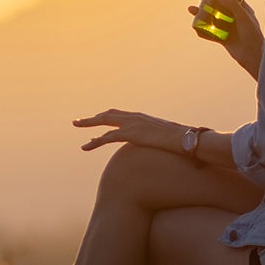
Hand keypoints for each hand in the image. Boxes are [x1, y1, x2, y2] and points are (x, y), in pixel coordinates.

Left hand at [75, 109, 193, 151]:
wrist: (188, 140)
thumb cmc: (184, 143)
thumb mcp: (170, 141)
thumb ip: (163, 142)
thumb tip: (167, 150)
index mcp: (144, 118)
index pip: (121, 115)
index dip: (108, 117)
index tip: (98, 119)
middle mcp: (136, 118)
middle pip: (109, 114)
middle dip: (93, 118)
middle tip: (78, 121)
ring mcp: (133, 124)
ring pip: (104, 122)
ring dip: (88, 123)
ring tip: (76, 124)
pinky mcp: (132, 134)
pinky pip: (108, 137)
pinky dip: (95, 141)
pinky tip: (86, 146)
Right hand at [188, 0, 264, 78]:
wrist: (253, 55)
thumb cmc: (253, 34)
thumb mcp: (243, 16)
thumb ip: (231, 3)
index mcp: (241, 7)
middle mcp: (234, 16)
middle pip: (217, 4)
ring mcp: (228, 27)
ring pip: (211, 17)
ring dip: (200, 13)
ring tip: (190, 9)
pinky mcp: (223, 38)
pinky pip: (210, 33)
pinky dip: (202, 30)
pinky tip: (195, 28)